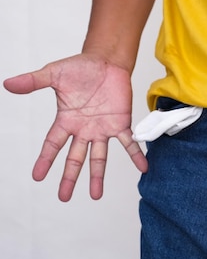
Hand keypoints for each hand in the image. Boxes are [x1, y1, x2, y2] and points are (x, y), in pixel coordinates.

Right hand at [3, 54, 147, 200]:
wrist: (106, 61)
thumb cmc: (80, 68)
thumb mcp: (53, 74)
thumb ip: (33, 81)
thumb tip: (8, 84)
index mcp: (66, 120)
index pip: (53, 144)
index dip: (45, 160)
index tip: (38, 177)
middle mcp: (84, 129)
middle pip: (75, 157)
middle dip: (69, 177)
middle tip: (63, 197)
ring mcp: (103, 128)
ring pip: (99, 157)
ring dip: (98, 176)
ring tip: (96, 195)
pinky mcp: (121, 123)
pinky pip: (129, 142)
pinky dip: (136, 154)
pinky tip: (143, 167)